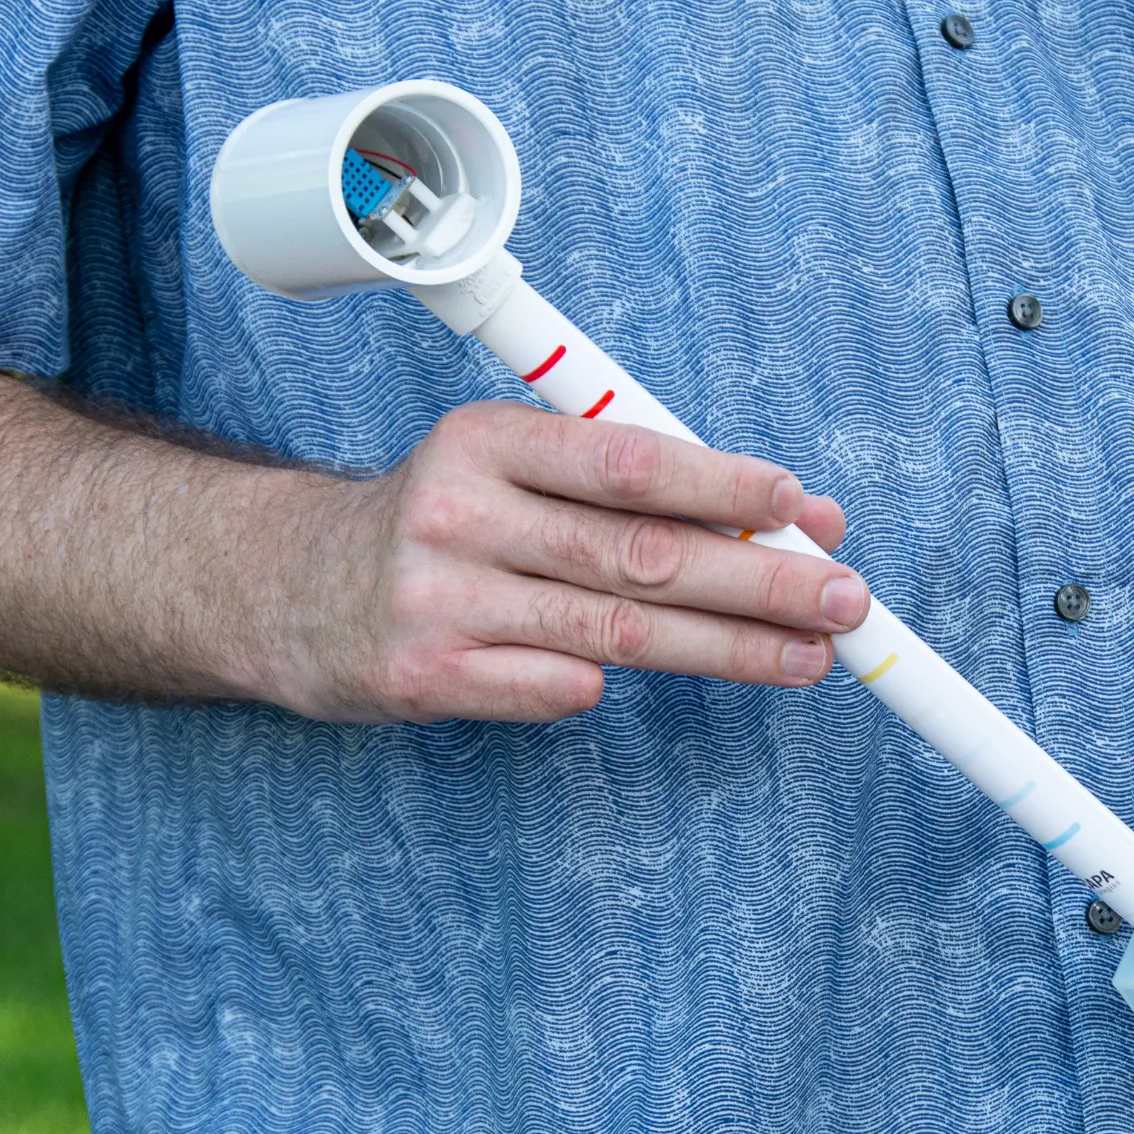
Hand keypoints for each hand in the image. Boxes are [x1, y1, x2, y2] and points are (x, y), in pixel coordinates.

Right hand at [262, 401, 868, 721]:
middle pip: (640, 556)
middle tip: (845, 600)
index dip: (722, 486)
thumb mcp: (521, 477)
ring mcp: (438, 601)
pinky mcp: (424, 676)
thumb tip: (798, 517)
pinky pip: (552, 691)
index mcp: (487, 442)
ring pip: (615, 634)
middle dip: (759, 582)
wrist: (288, 589)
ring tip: (809, 656)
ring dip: (728, 650)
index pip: (626, 461)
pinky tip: (658, 682)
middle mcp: (457, 514)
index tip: (802, 508)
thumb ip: (644, 492)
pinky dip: (607, 687)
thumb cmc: (448, 525)